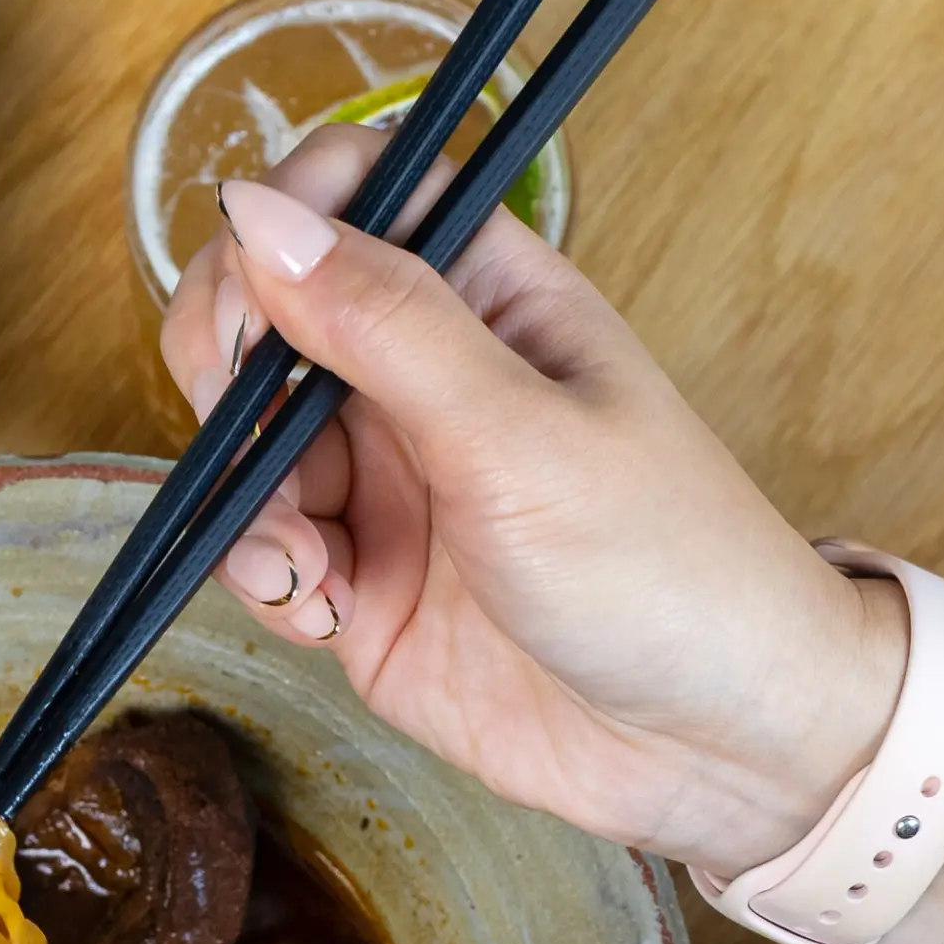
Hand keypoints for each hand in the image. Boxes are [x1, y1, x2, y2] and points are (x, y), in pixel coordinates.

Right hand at [159, 125, 904, 879]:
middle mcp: (425, 377)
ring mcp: (389, 481)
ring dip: (241, 500)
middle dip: (229, 376)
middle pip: (267, 315)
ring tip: (305, 568)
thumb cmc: (667, 569)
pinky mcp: (365, 584)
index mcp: (486, 297)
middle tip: (249, 445)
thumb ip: (386, 324)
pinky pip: (261, 552)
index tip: (252, 309)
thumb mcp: (519, 435)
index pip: (349, 195)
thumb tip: (259, 212)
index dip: (278, 227)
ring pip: (245, 443)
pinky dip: (263, 579)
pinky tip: (324, 615)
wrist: (714, 747)